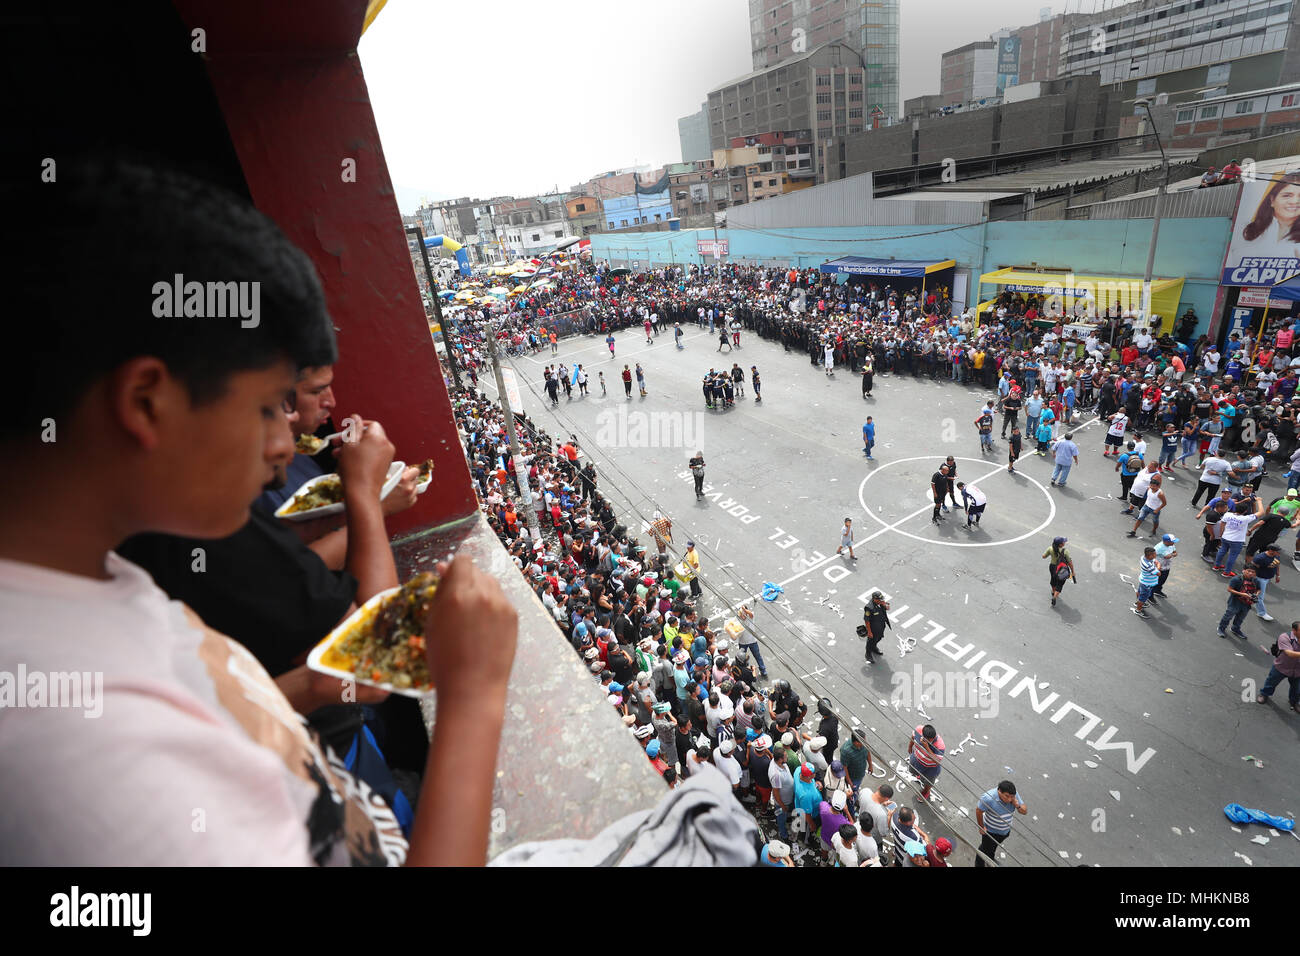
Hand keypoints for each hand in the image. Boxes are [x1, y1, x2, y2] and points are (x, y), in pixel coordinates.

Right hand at [336, 414, 393, 499]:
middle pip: (369, 435)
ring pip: (369, 446)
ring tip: (337, 455)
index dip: (357, 426)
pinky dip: (361, 456)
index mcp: (378, 437)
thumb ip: (353, 428)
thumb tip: (356, 417)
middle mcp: (387, 445)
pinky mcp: (385, 466)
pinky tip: (347, 462)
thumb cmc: (353, 468)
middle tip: (336, 443)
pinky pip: (373, 456)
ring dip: (353, 448)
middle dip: (351, 438)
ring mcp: (387, 457)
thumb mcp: (349, 444)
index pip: (371, 424)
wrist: (362, 493)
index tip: (345, 431)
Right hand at [381, 465, 420, 515]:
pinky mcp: (409, 504)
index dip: (412, 471)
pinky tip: (402, 495)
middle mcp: (409, 488)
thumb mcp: (386, 478)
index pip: (416, 471)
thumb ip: (398, 472)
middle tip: (402, 481)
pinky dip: (410, 496)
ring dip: (410, 488)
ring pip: (415, 489)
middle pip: (415, 480)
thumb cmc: (379, 490)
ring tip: (401, 489)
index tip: (410, 472)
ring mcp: (410, 497)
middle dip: (410, 479)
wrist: (375, 506)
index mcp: (403, 480)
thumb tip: (407, 468)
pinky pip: (414, 497)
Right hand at [423, 555, 517, 698]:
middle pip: (477, 571)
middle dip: (467, 580)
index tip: (449, 581)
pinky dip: (492, 606)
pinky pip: (501, 600)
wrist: (473, 688)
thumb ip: (440, 592)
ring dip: (481, 591)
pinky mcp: (514, 616)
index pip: (462, 560)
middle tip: (458, 602)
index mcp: (458, 593)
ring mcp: (501, 604)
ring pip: (491, 584)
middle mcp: (482, 593)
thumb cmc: (444, 659)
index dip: (454, 569)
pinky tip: (484, 627)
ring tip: (472, 617)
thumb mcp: (432, 622)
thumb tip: (445, 568)